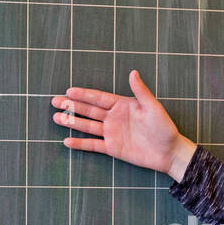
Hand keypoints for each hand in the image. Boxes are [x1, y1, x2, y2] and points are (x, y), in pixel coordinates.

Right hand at [51, 70, 196, 181]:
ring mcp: (111, 133)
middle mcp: (114, 118)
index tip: (69, 91)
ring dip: (72, 122)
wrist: (168, 152)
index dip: (84, 95)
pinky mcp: (112, 148)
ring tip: (56, 118)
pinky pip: (93, 145)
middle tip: (55, 101)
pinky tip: (67, 140)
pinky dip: (80, 143)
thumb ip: (141, 91)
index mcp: (122, 105)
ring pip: (88, 126)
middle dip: (72, 106)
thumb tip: (133, 72)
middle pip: (89, 110)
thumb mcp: (153, 107)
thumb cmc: (164, 128)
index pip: (99, 98)